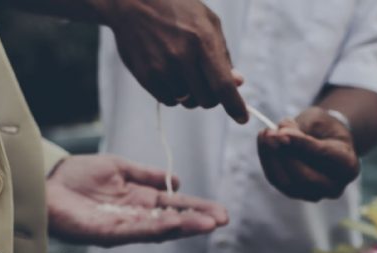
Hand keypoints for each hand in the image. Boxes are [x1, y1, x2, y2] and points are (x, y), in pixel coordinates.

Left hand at [47, 154, 228, 246]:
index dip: (197, 208)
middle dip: (198, 220)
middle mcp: (136, 216)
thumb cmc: (77, 175)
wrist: (47, 183)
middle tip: (223, 220)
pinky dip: (160, 227)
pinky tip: (178, 223)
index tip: (220, 211)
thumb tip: (176, 180)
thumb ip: (146, 174)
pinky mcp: (109, 233)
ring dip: (185, 226)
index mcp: (139, 200)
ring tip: (210, 223)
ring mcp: (124, 226)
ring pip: (161, 228)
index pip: (174, 206)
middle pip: (173, 220)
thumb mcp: (119, 168)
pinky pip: (139, 230)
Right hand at [98, 0, 247, 121]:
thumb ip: (223, 54)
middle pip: (207, 100)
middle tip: (205, 81)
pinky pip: (169, 100)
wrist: (134, 3)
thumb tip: (237, 83)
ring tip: (182, 70)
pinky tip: (168, 73)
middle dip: (211, 97)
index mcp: (203, 40)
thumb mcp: (207, 22)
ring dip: (190, 94)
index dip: (235, 106)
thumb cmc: (177, 10)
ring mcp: (163, 68)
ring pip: (188, 102)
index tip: (242, 118)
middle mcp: (183, 56)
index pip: (223, 85)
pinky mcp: (147, 76)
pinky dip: (173, 93)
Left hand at [257, 107, 359, 201]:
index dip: (300, 144)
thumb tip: (280, 133)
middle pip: (305, 177)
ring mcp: (316, 194)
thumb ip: (301, 126)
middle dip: (284, 154)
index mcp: (348, 165)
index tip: (282, 131)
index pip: (323, 155)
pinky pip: (278, 181)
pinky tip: (264, 143)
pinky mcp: (297, 194)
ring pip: (288, 182)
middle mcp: (335, 186)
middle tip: (269, 132)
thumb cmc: (325, 128)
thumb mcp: (317, 120)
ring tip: (265, 135)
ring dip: (271, 158)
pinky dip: (268, 162)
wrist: (327, 141)